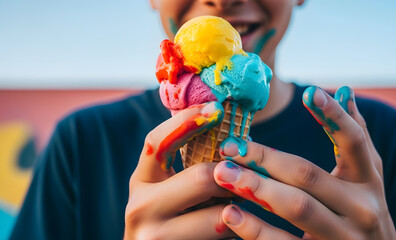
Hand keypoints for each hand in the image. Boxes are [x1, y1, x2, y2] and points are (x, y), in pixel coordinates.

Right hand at [124, 102, 235, 239]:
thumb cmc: (173, 219)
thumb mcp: (170, 190)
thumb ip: (189, 164)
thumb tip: (228, 127)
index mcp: (141, 181)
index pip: (157, 142)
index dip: (187, 121)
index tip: (216, 107)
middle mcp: (140, 208)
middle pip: (202, 178)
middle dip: (232, 176)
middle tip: (248, 175)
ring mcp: (155, 237)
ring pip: (220, 214)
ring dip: (239, 208)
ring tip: (242, 206)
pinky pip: (225, 237)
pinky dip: (237, 231)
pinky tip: (237, 228)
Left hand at [213, 86, 395, 239]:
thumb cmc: (363, 208)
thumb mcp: (366, 174)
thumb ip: (354, 135)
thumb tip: (344, 90)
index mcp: (368, 181)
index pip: (354, 143)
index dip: (334, 117)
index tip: (309, 92)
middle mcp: (361, 208)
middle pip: (308, 176)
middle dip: (266, 159)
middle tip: (230, 146)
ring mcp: (342, 237)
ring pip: (297, 208)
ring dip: (256, 188)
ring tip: (222, 173)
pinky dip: (255, 230)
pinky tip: (230, 213)